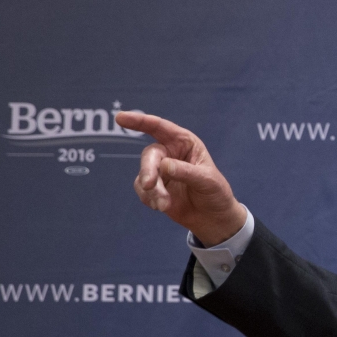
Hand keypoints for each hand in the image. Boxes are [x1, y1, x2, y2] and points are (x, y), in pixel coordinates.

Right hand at [116, 111, 246, 246]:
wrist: (212, 217)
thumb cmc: (215, 193)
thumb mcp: (206, 180)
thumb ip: (185, 172)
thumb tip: (163, 165)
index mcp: (184, 142)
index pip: (160, 127)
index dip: (140, 121)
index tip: (121, 118)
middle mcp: (170, 153)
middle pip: (150, 155)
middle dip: (148, 170)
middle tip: (149, 185)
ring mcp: (160, 171)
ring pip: (144, 174)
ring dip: (152, 190)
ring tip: (164, 205)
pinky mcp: (154, 188)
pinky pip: (142, 190)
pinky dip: (149, 198)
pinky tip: (161, 207)